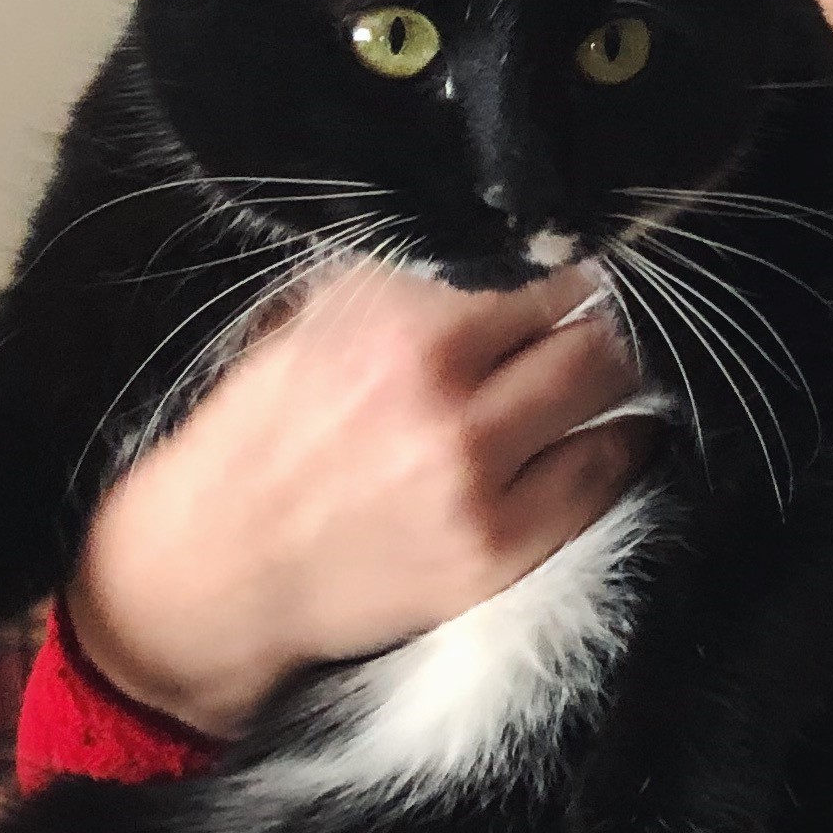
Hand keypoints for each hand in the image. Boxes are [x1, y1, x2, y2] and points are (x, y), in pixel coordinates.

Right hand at [66, 257, 652, 738]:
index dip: (567, 274)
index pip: (535, 277)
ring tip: (610, 372)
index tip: (581, 275)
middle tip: (605, 323)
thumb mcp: (309, 329)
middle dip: (603, 322)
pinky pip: (601, 478)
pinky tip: (617, 431)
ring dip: (618, 377)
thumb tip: (505, 260)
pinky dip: (621, 444)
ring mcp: (474, 478)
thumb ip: (404, 290)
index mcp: (392, 327)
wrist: (211, 573)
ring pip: (607, 397)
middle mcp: (440, 396)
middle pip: (587, 333)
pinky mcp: (496, 549)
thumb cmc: (257, 442)